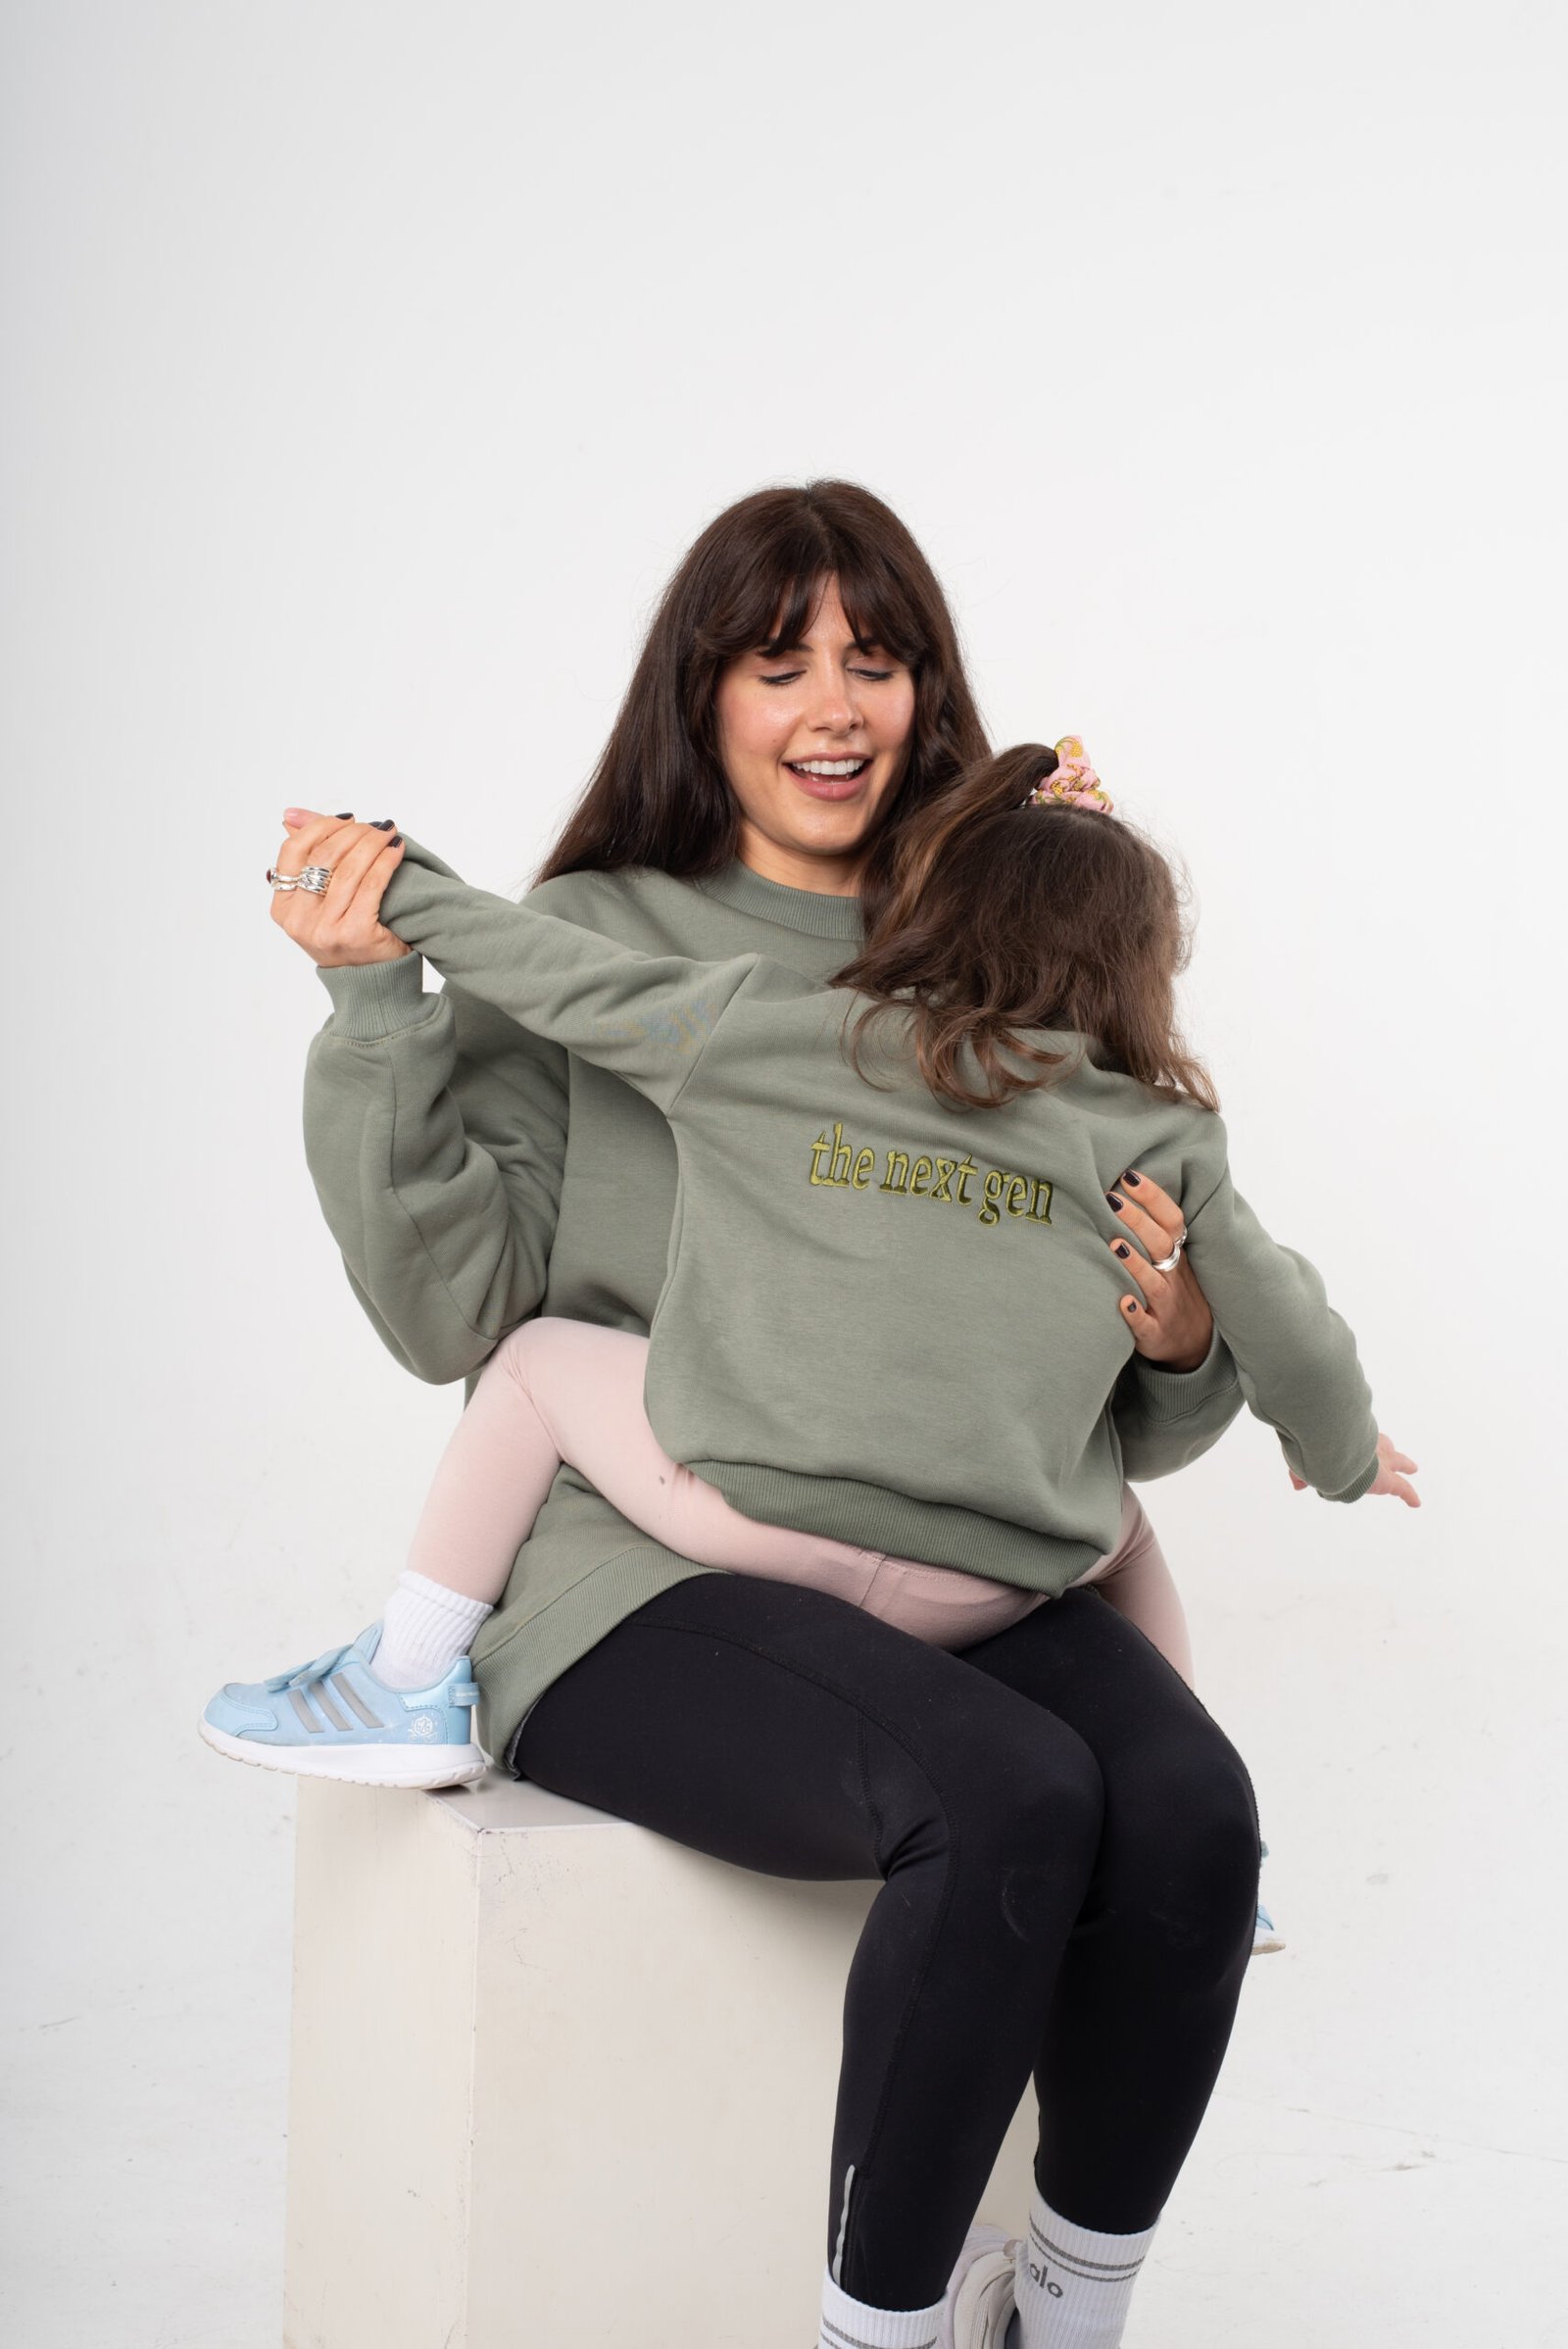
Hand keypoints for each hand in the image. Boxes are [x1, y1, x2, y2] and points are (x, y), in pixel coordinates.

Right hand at [269, 809, 410, 966]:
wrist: (372, 982)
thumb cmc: (345, 933)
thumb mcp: (319, 899)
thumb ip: (309, 856)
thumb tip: (291, 815)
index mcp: (283, 909)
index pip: (293, 852)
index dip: (320, 827)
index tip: (347, 819)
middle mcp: (300, 921)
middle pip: (324, 857)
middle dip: (353, 833)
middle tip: (375, 825)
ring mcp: (326, 929)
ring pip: (350, 868)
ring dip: (373, 842)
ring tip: (388, 831)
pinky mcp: (356, 933)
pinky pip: (372, 884)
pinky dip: (387, 861)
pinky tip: (396, 850)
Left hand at [1107, 1167, 1214, 1371]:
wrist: (1195, 1343)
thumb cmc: (1174, 1289)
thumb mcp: (1173, 1259)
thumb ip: (1155, 1229)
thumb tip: (1124, 1185)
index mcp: (1176, 1254)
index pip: (1171, 1220)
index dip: (1153, 1198)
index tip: (1129, 1176)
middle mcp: (1173, 1277)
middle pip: (1160, 1245)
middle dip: (1138, 1221)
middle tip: (1112, 1199)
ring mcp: (1165, 1306)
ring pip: (1154, 1283)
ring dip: (1135, 1264)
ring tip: (1115, 1244)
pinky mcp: (1154, 1333)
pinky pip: (1146, 1325)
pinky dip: (1135, 1315)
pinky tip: (1122, 1302)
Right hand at [1291, 1431, 1420, 1507]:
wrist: (1331, 1449)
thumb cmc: (1314, 1449)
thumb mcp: (1301, 1461)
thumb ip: (1299, 1473)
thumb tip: (1297, 1486)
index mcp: (1345, 1439)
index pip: (1352, 1443)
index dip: (1350, 1446)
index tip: (1345, 1448)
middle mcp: (1366, 1447)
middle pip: (1380, 1445)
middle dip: (1385, 1448)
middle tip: (1390, 1448)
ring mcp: (1379, 1461)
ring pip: (1397, 1462)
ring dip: (1404, 1464)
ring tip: (1413, 1467)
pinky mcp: (1387, 1479)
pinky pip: (1402, 1488)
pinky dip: (1409, 1495)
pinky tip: (1416, 1503)